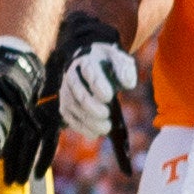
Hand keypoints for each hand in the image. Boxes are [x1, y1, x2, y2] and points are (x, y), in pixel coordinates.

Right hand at [54, 36, 142, 151]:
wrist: (91, 67)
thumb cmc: (109, 65)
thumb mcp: (120, 61)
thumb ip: (125, 69)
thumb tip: (129, 84)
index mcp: (87, 60)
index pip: (89, 71)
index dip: (97, 85)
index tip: (109, 97)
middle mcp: (72, 75)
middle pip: (77, 92)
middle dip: (91, 106)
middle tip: (106, 114)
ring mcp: (66, 91)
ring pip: (72, 107)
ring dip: (88, 120)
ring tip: (106, 127)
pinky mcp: (65, 106)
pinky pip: (69, 118)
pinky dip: (81, 128)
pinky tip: (95, 134)